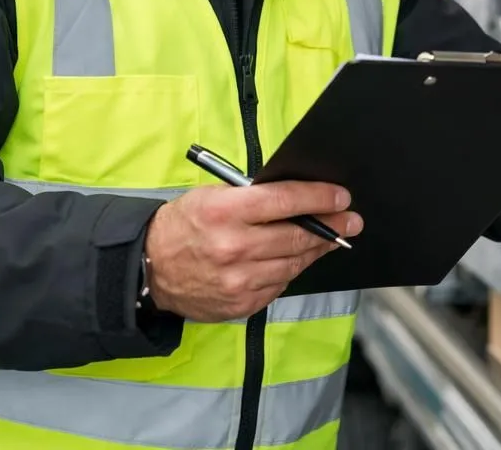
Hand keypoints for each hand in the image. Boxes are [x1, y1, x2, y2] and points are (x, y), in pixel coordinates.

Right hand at [143, 181, 362, 322]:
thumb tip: (299, 198)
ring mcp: (238, 280)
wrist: (149, 269)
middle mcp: (233, 247)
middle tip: (352, 220)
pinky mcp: (241, 304)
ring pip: (293, 263)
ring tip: (332, 239)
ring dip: (316, 250)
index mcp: (225, 212)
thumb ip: (253, 198)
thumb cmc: (183, 225)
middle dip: (331, 226)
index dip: (319, 198)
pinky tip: (298, 259)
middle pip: (297, 236)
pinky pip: (279, 285)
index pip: (285, 201)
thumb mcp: (211, 197)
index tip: (341, 197)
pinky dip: (291, 270)